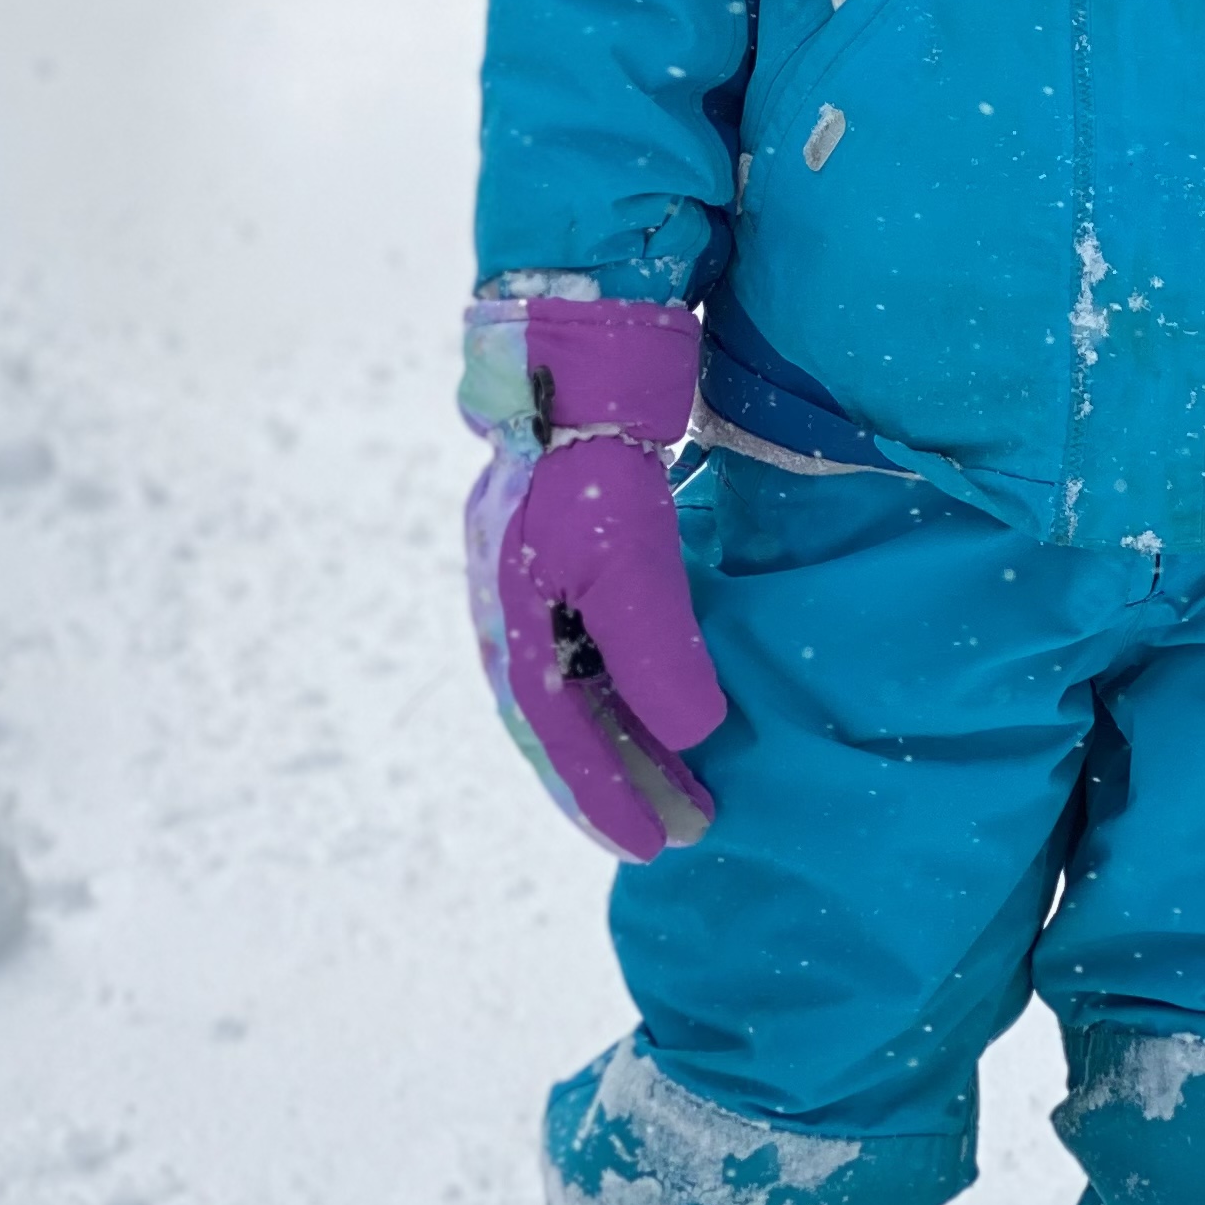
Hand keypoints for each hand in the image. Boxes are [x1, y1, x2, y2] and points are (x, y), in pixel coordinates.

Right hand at [459, 295, 727, 861]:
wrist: (571, 359)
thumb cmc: (593, 458)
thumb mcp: (631, 555)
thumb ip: (654, 647)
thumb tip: (692, 733)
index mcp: (513, 619)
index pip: (555, 732)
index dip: (603, 793)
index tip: (653, 845)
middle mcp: (511, 607)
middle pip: (559, 718)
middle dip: (616, 778)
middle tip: (676, 830)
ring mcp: (529, 577)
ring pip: (571, 685)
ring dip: (622, 738)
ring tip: (677, 783)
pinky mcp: (559, 550)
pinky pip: (584, 647)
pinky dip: (618, 689)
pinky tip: (654, 703)